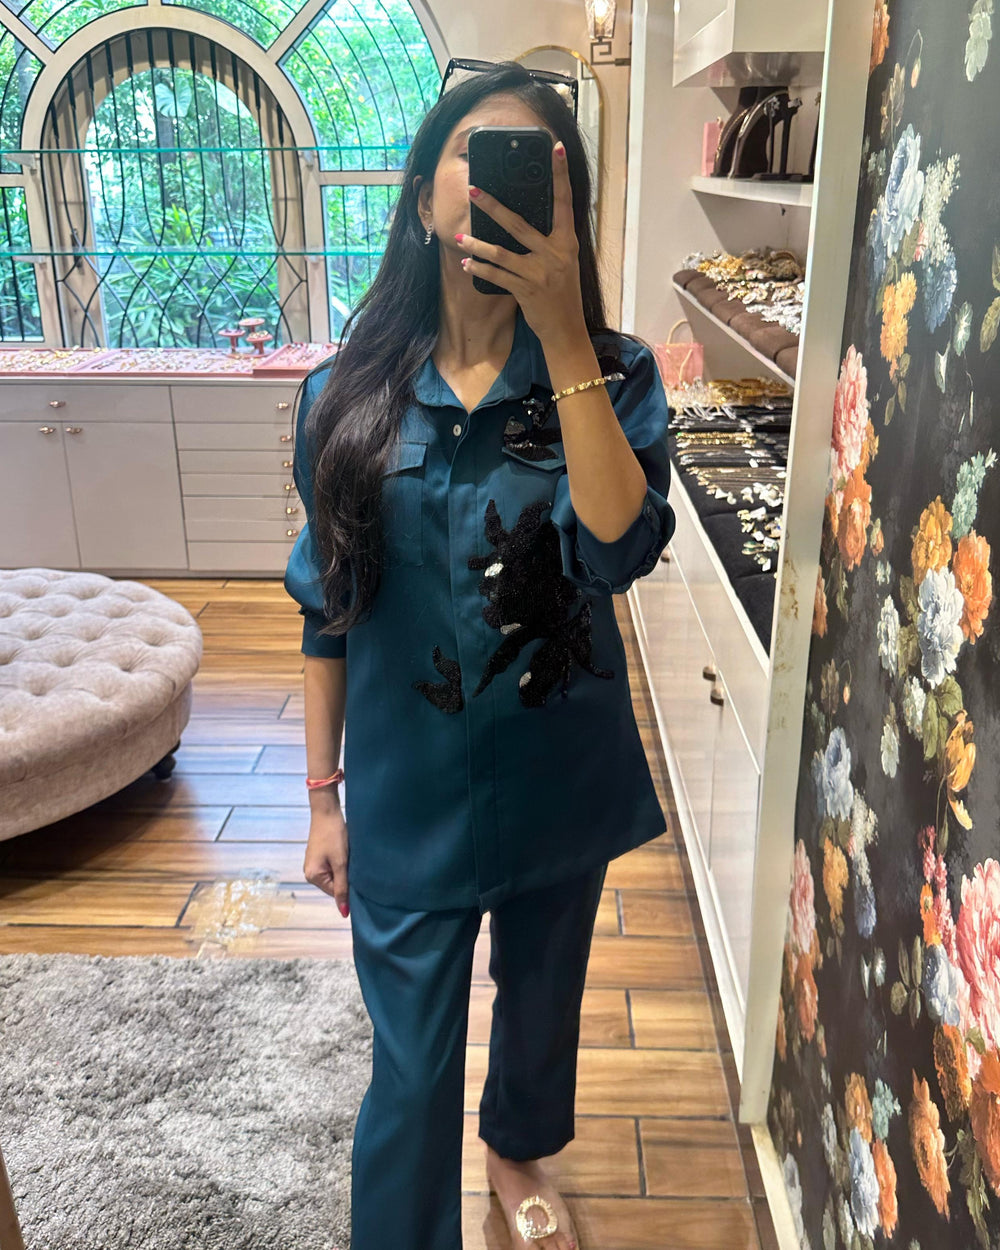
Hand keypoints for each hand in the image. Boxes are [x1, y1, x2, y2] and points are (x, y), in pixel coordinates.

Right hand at [303, 806, 350, 916]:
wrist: (327, 811)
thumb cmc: (334, 835)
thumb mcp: (341, 862)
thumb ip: (342, 887)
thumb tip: (344, 912)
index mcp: (313, 877)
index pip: (335, 893)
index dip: (349, 887)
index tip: (360, 877)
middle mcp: (310, 873)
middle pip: (334, 885)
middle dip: (346, 877)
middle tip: (355, 863)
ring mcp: (314, 864)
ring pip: (335, 875)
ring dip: (345, 869)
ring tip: (350, 857)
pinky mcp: (319, 856)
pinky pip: (332, 866)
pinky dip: (341, 863)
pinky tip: (347, 853)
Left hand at [455, 140, 585, 345]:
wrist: (566, 329)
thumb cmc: (563, 293)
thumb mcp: (563, 262)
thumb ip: (550, 240)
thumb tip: (523, 219)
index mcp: (566, 241)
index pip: (564, 201)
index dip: (560, 174)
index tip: (554, 149)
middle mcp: (554, 254)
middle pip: (519, 224)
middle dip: (493, 206)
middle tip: (474, 189)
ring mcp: (539, 273)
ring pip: (501, 253)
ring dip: (477, 244)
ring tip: (460, 237)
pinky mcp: (525, 290)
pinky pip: (496, 276)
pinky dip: (479, 269)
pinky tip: (466, 264)